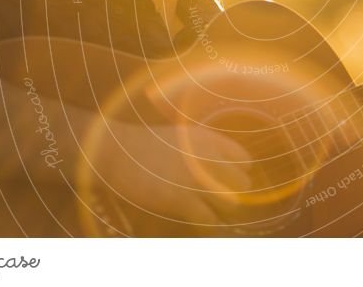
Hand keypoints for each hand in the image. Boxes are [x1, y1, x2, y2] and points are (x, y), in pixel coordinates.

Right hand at [95, 123, 251, 226]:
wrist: (119, 152)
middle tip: (217, 200)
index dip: (238, 173)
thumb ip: (203, 148)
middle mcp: (209, 157)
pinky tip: (197, 222)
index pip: (244, 160)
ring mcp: (197, 179)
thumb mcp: (182, 136)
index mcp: (210, 139)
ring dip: (221, 211)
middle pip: (243, 184)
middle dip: (232, 194)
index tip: (227, 180)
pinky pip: (209, 220)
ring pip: (230, 204)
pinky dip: (206, 225)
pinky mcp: (182, 199)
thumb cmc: (146, 144)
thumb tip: (219, 166)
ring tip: (207, 211)